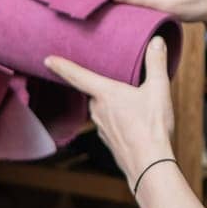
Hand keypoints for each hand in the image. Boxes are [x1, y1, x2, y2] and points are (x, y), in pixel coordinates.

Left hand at [46, 39, 175, 188]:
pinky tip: (134, 123)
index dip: (61, 66)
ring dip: (114, 104)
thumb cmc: (151, 128)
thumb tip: (157, 41)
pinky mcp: (108, 140)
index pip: (77, 75)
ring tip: (134, 104)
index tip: (47, 60)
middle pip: (96, 91)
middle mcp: (98, 110)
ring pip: (103, 108)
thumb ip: (156, 64)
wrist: (149, 166)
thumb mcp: (159, 90)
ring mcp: (101, 127)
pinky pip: (110, 123)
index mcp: (105, 93)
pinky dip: (119, 120)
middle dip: (105, 87)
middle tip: (119, 82)